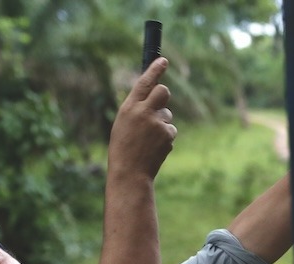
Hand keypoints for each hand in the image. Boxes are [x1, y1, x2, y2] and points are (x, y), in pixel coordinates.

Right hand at [108, 58, 177, 179]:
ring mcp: (157, 124)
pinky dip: (165, 137)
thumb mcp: (123, 124)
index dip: (155, 69)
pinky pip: (170, 130)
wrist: (130, 173)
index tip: (163, 60)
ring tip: (148, 139)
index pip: (144, 82)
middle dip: (163, 95)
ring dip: (162, 122)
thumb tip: (154, 96)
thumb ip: (137, 109)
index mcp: (128, 108)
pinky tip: (154, 148)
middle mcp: (143, 112)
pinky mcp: (167, 135)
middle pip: (163, 92)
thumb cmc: (123, 148)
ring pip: (167, 114)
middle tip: (158, 106)